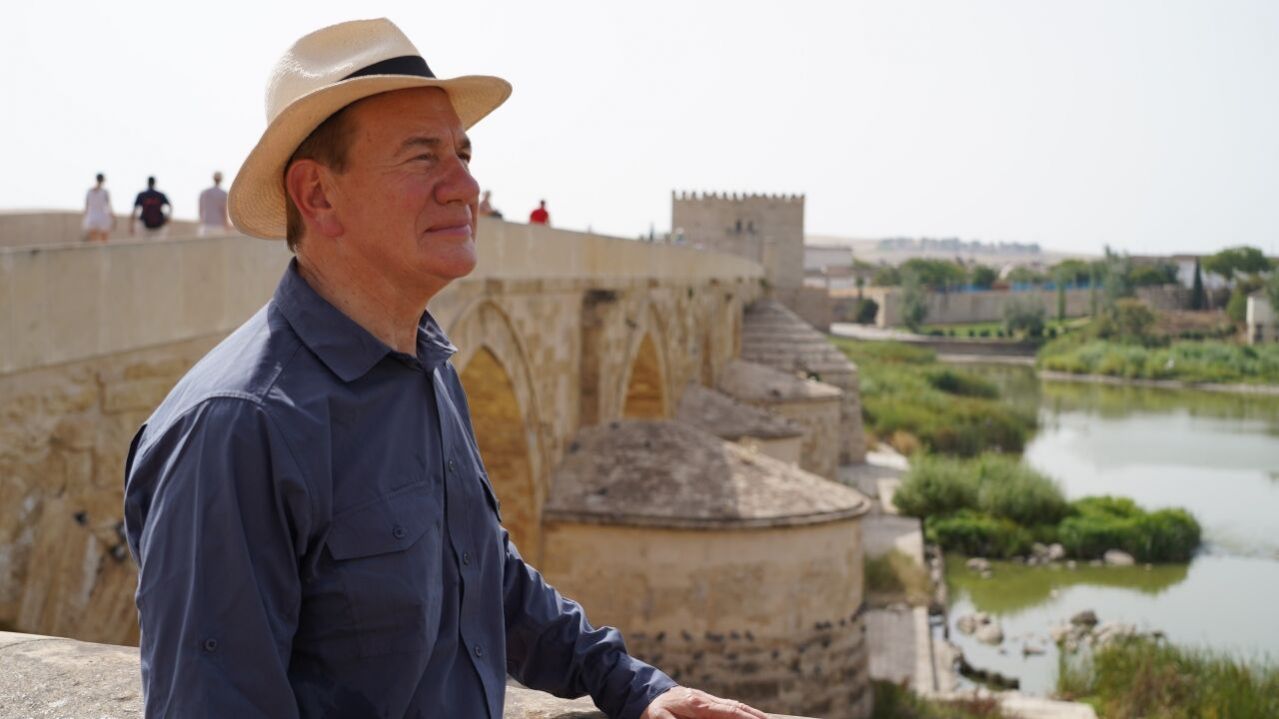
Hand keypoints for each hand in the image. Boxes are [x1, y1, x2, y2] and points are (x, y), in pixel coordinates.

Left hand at [640, 687, 768, 718]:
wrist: (647, 693)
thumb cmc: (654, 709)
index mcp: (698, 705)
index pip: (728, 711)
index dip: (745, 717)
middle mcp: (706, 700)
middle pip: (736, 707)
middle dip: (755, 716)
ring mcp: (707, 699)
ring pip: (734, 706)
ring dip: (751, 713)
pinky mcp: (706, 702)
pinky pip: (727, 706)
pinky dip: (741, 711)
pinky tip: (749, 716)